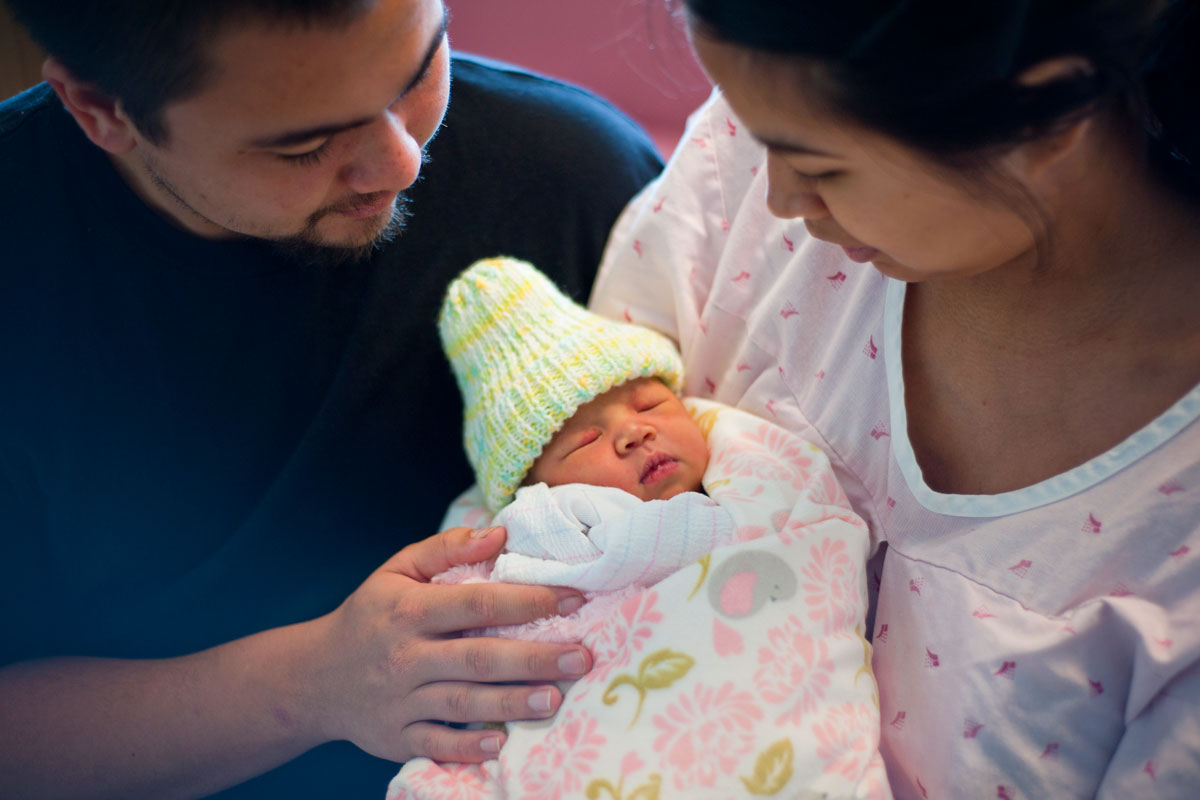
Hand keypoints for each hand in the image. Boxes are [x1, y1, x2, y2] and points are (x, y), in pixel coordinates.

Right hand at [306, 525, 590, 762]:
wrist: (313, 677)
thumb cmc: (370, 615)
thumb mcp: (396, 570)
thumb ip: (446, 548)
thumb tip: (499, 533)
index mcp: (409, 610)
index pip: (476, 603)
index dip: (526, 600)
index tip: (572, 599)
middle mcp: (405, 656)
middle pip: (478, 657)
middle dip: (534, 658)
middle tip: (581, 657)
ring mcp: (400, 701)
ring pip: (463, 703)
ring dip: (512, 702)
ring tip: (556, 698)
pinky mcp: (396, 737)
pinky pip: (435, 744)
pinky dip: (467, 747)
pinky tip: (501, 742)